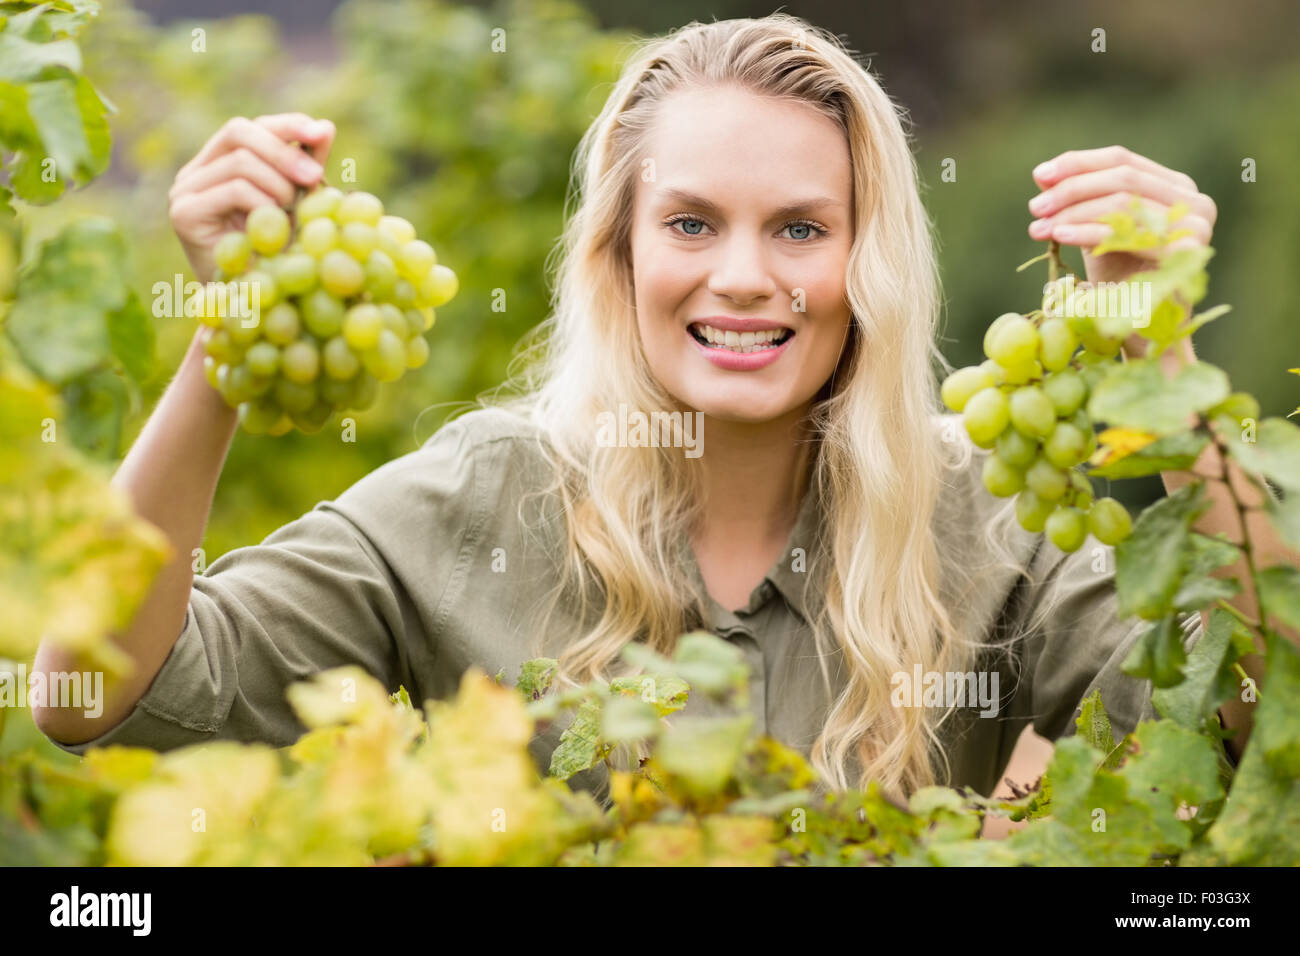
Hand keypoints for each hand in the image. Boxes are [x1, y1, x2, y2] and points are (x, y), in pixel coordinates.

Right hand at [168, 113, 334, 282]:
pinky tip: (274, 228)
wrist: (254, 304)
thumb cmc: (276, 254)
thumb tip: (326, 127)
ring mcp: (184, 191)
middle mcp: (195, 172)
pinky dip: (266, 204)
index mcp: (218, 163)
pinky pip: (235, 189)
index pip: (251, 127)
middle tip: (317, 178)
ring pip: (240, 161)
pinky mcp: (184, 213)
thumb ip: (307, 168)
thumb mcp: (297, 205)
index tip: (323, 133)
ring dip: (280, 185)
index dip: (287, 124)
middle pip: (239, 131)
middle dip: (285, 151)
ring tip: (293, 213)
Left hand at [1027, 145, 1216, 359]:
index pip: (1122, 159)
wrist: (1144, 328)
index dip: (1078, 163)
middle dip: (1071, 189)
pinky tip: (1058, 236)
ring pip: (1122, 202)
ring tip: (1038, 226)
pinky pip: (1128, 232)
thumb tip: (1042, 175)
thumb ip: (1077, 202)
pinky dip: (1088, 230)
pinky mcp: (1188, 250)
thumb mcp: (1094, 232)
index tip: (1040, 175)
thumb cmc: (1119, 279)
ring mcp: (1196, 223)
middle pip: (1122, 177)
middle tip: (1035, 206)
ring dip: (1073, 211)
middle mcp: (1193, 199)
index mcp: (1174, 186)